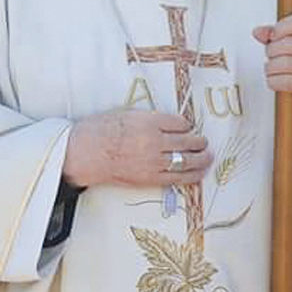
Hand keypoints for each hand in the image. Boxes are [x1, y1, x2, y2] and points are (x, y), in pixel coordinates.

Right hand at [62, 110, 211, 188]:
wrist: (83, 154)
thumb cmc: (98, 130)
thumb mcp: (123, 113)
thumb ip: (147, 118)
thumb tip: (166, 123)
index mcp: (148, 121)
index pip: (180, 122)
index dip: (186, 125)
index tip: (186, 126)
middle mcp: (155, 141)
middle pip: (188, 141)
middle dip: (199, 141)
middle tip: (204, 141)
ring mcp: (154, 161)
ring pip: (188, 160)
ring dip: (202, 158)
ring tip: (208, 156)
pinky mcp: (151, 178)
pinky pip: (179, 177)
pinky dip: (193, 174)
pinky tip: (200, 172)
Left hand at [253, 12, 291, 129]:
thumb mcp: (290, 40)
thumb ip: (273, 32)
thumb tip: (258, 32)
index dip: (282, 27)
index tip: (274, 35)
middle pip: (285, 44)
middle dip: (271, 51)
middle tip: (273, 56)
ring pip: (282, 63)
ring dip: (270, 67)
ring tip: (274, 68)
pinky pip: (285, 81)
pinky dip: (274, 81)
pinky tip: (277, 79)